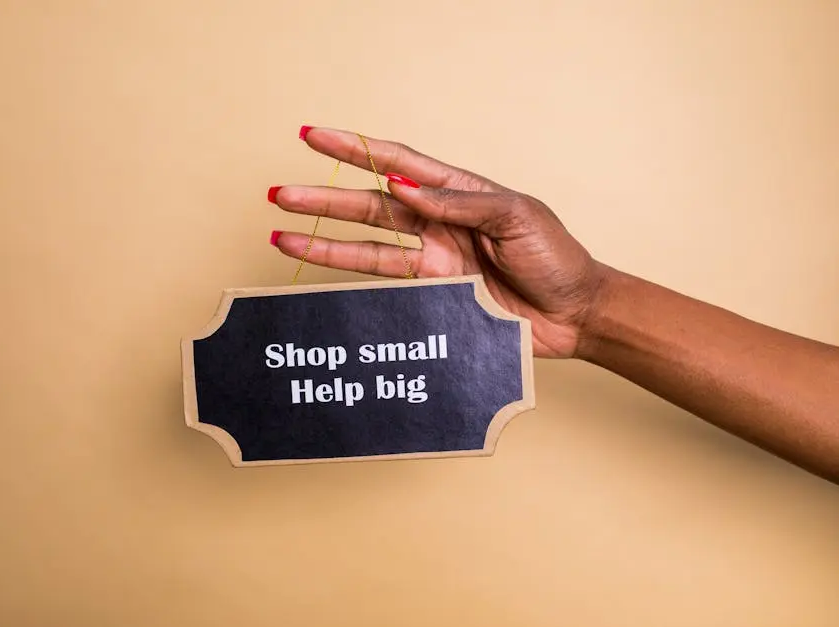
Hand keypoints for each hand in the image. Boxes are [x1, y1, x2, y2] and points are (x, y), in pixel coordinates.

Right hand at [269, 127, 608, 358]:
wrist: (574, 313)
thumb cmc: (556, 256)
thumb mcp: (515, 216)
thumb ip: (458, 203)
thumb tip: (403, 188)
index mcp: (459, 191)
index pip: (397, 163)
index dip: (354, 148)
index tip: (313, 136)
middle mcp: (439, 222)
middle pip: (370, 205)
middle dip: (325, 198)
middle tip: (281, 192)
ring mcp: (433, 259)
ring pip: (368, 245)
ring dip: (325, 240)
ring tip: (283, 232)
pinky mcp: (434, 294)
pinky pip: (387, 283)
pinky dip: (355, 279)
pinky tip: (323, 273)